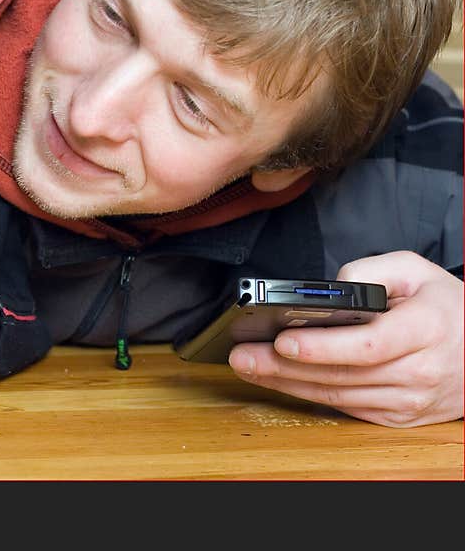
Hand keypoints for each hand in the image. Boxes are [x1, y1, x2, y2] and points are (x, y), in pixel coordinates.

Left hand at [229, 251, 463, 425]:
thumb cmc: (446, 308)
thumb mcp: (417, 272)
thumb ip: (373, 270)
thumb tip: (330, 286)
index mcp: (425, 330)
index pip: (367, 345)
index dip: (322, 346)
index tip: (283, 340)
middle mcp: (417, 372)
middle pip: (341, 374)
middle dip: (283, 366)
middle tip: (242, 355)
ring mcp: (407, 400)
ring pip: (337, 395)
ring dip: (286, 383)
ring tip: (248, 366)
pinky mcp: (396, 417)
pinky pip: (346, 407)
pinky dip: (308, 395)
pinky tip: (278, 381)